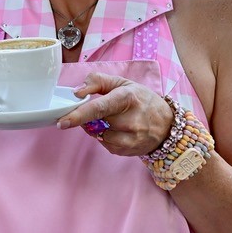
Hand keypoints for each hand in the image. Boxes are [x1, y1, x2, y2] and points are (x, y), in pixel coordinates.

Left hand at [55, 72, 173, 156]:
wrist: (168, 125)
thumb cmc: (142, 100)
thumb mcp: (123, 84)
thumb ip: (98, 82)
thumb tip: (77, 92)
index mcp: (127, 98)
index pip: (99, 108)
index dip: (79, 115)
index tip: (63, 122)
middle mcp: (131, 119)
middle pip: (96, 122)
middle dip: (89, 118)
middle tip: (99, 111)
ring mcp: (131, 138)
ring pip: (99, 135)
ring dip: (98, 128)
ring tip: (112, 120)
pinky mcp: (129, 150)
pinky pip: (106, 145)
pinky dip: (106, 137)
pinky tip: (118, 131)